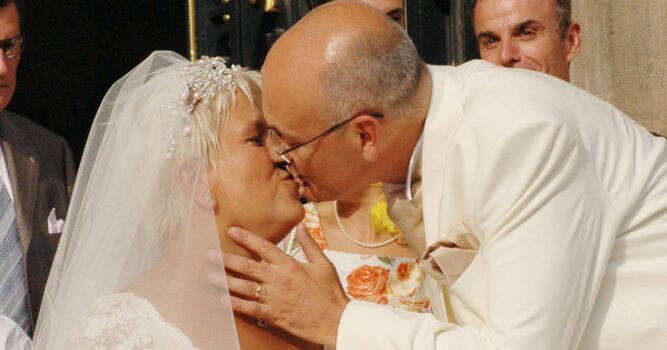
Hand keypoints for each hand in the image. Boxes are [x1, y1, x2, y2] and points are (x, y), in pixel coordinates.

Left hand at [214, 223, 348, 346]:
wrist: (335, 319)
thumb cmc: (330, 292)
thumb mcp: (322, 263)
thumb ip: (309, 243)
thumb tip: (300, 225)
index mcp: (289, 265)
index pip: (264, 247)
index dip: (246, 238)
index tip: (232, 230)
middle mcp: (278, 279)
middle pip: (247, 267)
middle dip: (226, 260)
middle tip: (210, 255)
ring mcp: (273, 298)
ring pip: (244, 287)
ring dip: (225, 281)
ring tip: (210, 276)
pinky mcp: (273, 314)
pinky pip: (249, 308)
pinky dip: (235, 304)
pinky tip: (222, 300)